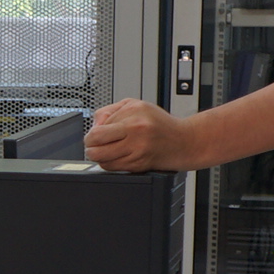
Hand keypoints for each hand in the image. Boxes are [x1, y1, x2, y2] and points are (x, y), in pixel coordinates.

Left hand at [85, 99, 199, 172]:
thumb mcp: (135, 105)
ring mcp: (138, 149)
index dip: (91, 134)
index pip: (97, 128)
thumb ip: (110, 112)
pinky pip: (113, 168)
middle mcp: (136, 130)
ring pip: (102, 158)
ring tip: (104, 151)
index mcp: (134, 114)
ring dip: (98, 156)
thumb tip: (94, 126)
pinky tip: (116, 157)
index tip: (94, 136)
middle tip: (92, 145)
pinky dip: (110, 164)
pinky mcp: (140, 164)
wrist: (184, 141)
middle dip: (90, 146)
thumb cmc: (159, 123)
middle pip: (95, 144)